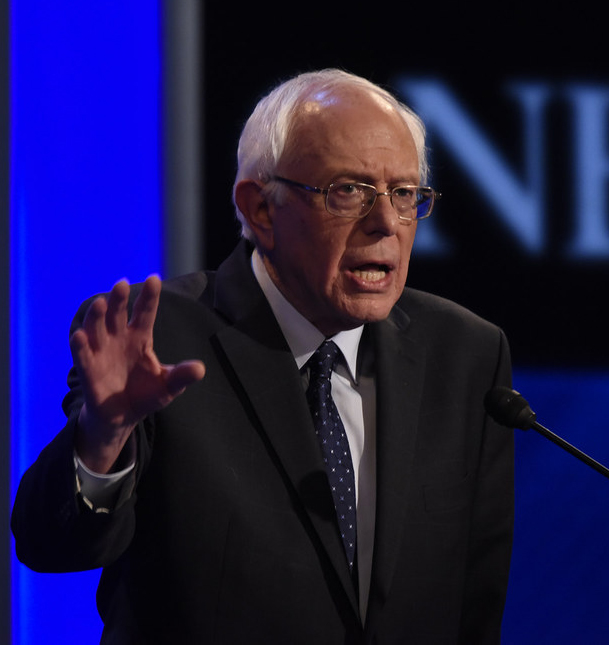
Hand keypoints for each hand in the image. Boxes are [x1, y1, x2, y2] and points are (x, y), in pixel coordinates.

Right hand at [70, 275, 205, 472]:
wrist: (122, 418)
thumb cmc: (146, 395)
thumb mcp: (168, 386)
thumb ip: (181, 376)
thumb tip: (201, 369)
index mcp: (140, 337)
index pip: (145, 313)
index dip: (149, 297)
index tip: (154, 278)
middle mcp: (119, 339)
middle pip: (118, 314)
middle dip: (119, 299)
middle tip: (122, 283)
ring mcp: (102, 352)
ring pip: (97, 328)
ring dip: (97, 316)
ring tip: (101, 303)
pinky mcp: (88, 370)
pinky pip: (83, 355)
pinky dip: (80, 346)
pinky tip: (80, 336)